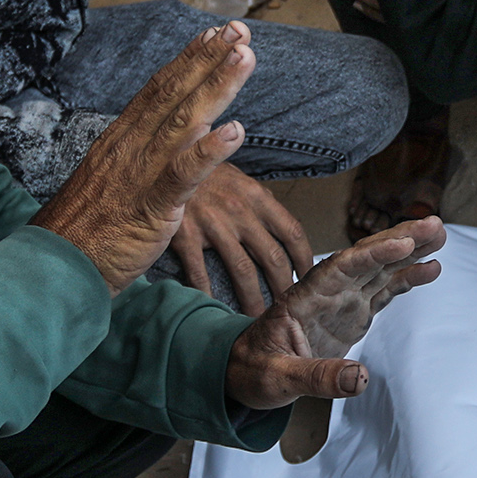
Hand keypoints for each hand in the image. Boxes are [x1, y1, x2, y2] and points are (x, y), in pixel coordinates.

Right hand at [33, 22, 252, 291]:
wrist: (54, 266)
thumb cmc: (87, 228)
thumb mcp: (115, 180)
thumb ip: (143, 156)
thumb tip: (180, 135)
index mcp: (121, 139)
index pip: (158, 89)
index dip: (188, 59)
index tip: (214, 33)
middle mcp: (129, 147)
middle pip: (173, 93)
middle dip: (208, 59)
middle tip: (239, 29)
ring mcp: (139, 174)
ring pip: (184, 122)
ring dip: (216, 87)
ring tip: (244, 58)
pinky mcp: (149, 207)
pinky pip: (182, 175)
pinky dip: (209, 153)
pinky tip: (236, 132)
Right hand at [171, 163, 312, 313]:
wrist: (166, 157)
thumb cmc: (207, 173)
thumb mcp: (240, 180)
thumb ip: (262, 205)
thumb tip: (285, 232)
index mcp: (258, 197)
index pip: (293, 233)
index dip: (305, 261)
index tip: (309, 281)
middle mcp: (241, 211)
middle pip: (272, 258)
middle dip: (284, 289)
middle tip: (289, 313)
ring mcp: (213, 223)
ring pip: (242, 271)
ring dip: (252, 300)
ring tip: (257, 320)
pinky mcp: (185, 234)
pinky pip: (200, 272)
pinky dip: (208, 295)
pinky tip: (214, 311)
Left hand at [226, 218, 447, 407]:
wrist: (243, 372)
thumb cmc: (253, 371)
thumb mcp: (278, 378)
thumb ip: (318, 378)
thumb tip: (362, 380)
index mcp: (304, 298)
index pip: (341, 268)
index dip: (372, 254)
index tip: (402, 243)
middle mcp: (326, 292)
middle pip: (367, 258)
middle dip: (400, 239)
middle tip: (435, 224)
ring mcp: (342, 301)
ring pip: (380, 269)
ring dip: (409, 251)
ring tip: (440, 235)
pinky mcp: (353, 314)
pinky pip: (383, 291)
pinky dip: (406, 279)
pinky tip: (431, 268)